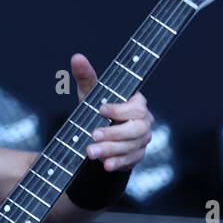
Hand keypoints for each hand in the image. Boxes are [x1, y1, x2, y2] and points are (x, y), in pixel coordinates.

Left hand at [71, 52, 153, 171]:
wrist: (99, 134)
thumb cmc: (97, 108)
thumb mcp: (91, 92)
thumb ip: (86, 76)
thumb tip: (77, 58)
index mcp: (137, 103)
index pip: (135, 106)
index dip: (119, 109)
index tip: (100, 109)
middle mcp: (144, 121)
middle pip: (137, 129)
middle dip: (114, 133)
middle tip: (92, 135)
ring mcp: (142, 140)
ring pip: (131, 146)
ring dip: (110, 149)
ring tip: (90, 152)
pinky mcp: (136, 155)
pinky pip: (130, 160)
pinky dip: (117, 163)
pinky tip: (105, 164)